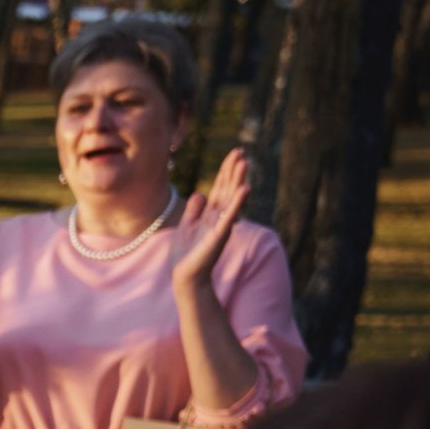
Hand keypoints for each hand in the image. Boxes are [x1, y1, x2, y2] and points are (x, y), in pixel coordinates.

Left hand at [168, 147, 249, 294]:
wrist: (185, 277)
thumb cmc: (186, 255)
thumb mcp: (187, 226)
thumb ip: (193, 210)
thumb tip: (200, 193)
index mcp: (210, 214)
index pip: (220, 187)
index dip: (226, 170)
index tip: (234, 153)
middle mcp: (218, 218)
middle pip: (227, 189)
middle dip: (233, 171)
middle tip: (241, 152)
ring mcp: (220, 225)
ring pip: (230, 198)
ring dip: (237, 180)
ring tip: (244, 162)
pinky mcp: (218, 235)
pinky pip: (229, 216)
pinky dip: (236, 202)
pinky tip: (244, 189)